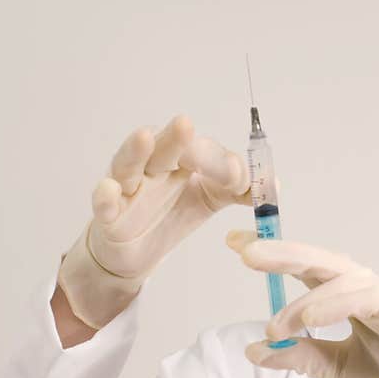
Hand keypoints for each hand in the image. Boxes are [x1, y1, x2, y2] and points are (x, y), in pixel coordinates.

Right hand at [58, 115, 250, 328]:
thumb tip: (274, 187)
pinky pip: (104, 204)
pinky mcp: (108, 216)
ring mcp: (128, 188)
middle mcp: (153, 166)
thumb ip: (241, 190)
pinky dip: (104, 196)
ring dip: (137, 151)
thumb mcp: (212, 199)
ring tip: (145, 137)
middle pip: (164, 147)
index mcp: (182, 159)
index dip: (220, 162)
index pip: (201, 150)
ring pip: (129, 164)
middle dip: (176, 138)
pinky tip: (108, 187)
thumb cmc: (172, 213)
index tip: (238, 178)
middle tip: (186, 125)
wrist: (136, 252)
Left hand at [225, 230, 378, 377]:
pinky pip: (372, 302)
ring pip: (347, 282)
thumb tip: (256, 349)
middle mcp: (374, 294)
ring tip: (277, 326)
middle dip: (286, 254)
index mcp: (354, 301)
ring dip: (306, 302)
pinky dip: (337, 306)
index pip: (313, 270)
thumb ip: (300, 354)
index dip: (277, 256)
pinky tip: (310, 320)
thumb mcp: (335, 370)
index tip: (236, 245)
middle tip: (249, 252)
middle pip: (327, 263)